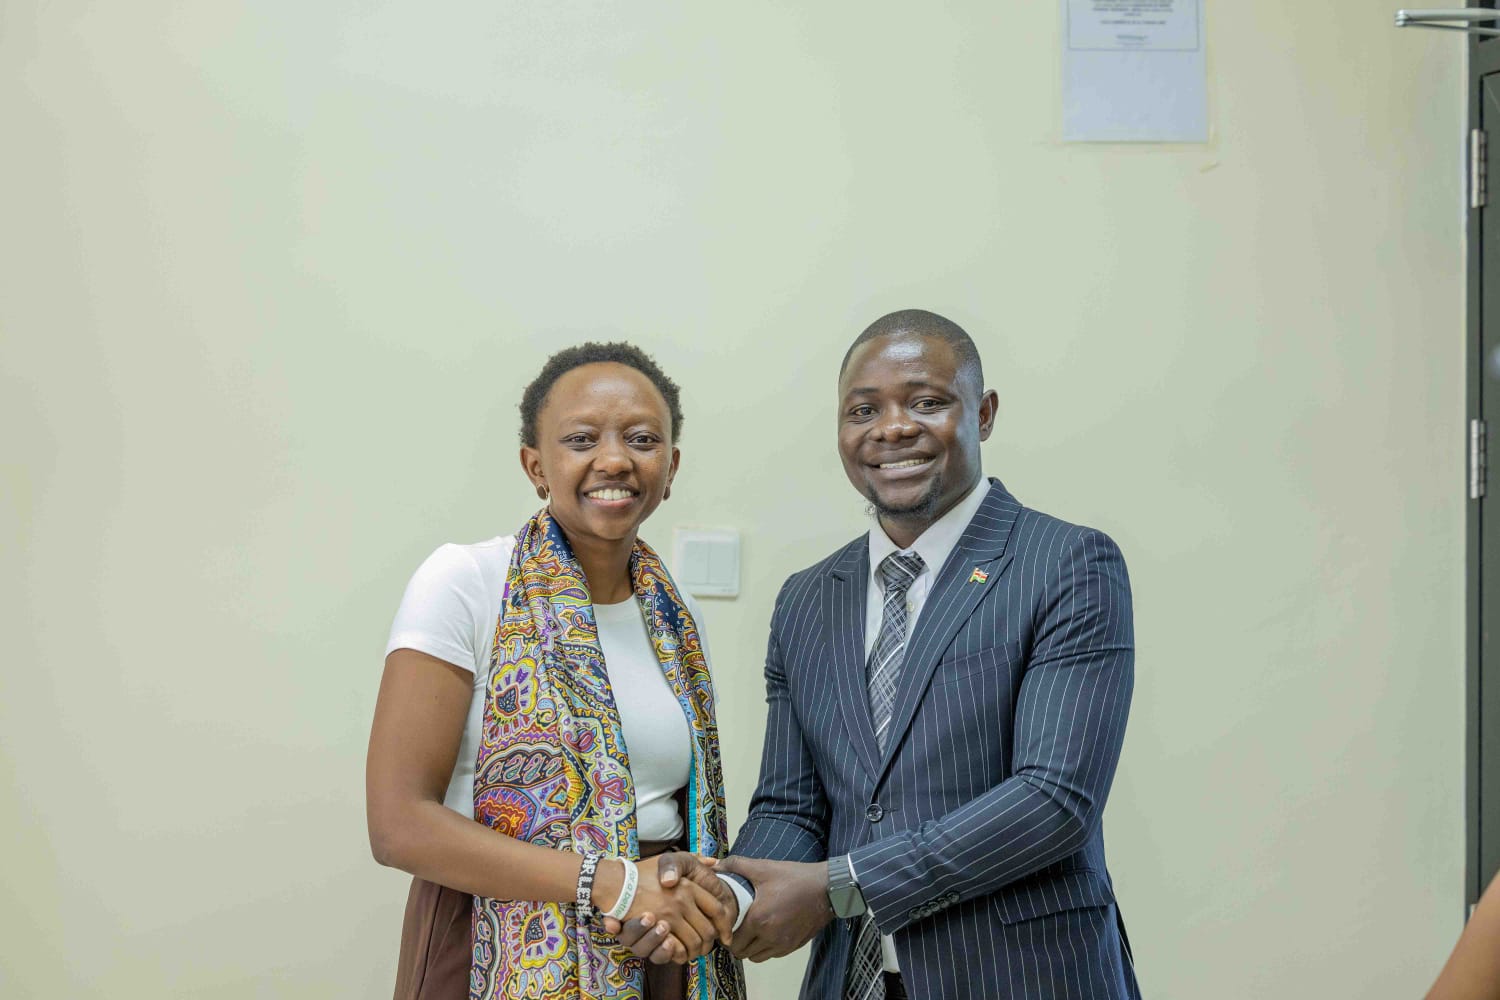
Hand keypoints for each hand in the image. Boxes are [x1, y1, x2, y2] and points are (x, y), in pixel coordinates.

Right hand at [597, 854, 733, 962]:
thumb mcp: (670, 859)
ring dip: (696, 950)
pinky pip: (677, 949)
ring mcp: (669, 917)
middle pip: (708, 931)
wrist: (616, 882)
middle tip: (706, 946)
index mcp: (689, 886)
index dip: (725, 926)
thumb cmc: (644, 871)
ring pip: (694, 943)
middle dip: (709, 942)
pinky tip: (679, 952)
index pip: (717, 910)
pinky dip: (681, 954)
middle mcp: (682, 901)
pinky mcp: (656, 930)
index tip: (726, 936)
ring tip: (693, 950)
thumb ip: (694, 860)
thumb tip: (714, 862)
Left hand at [714, 856, 832, 961]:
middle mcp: (769, 937)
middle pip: (742, 953)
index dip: (726, 934)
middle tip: (735, 928)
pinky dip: (765, 948)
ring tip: (750, 931)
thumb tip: (716, 864)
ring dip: (750, 947)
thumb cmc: (793, 877)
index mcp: (758, 920)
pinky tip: (767, 932)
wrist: (826, 889)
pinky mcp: (793, 946)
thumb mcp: (764, 868)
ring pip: (757, 957)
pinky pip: (772, 955)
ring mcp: (783, 944)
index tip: (726, 923)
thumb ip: (737, 865)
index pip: (732, 941)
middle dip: (736, 942)